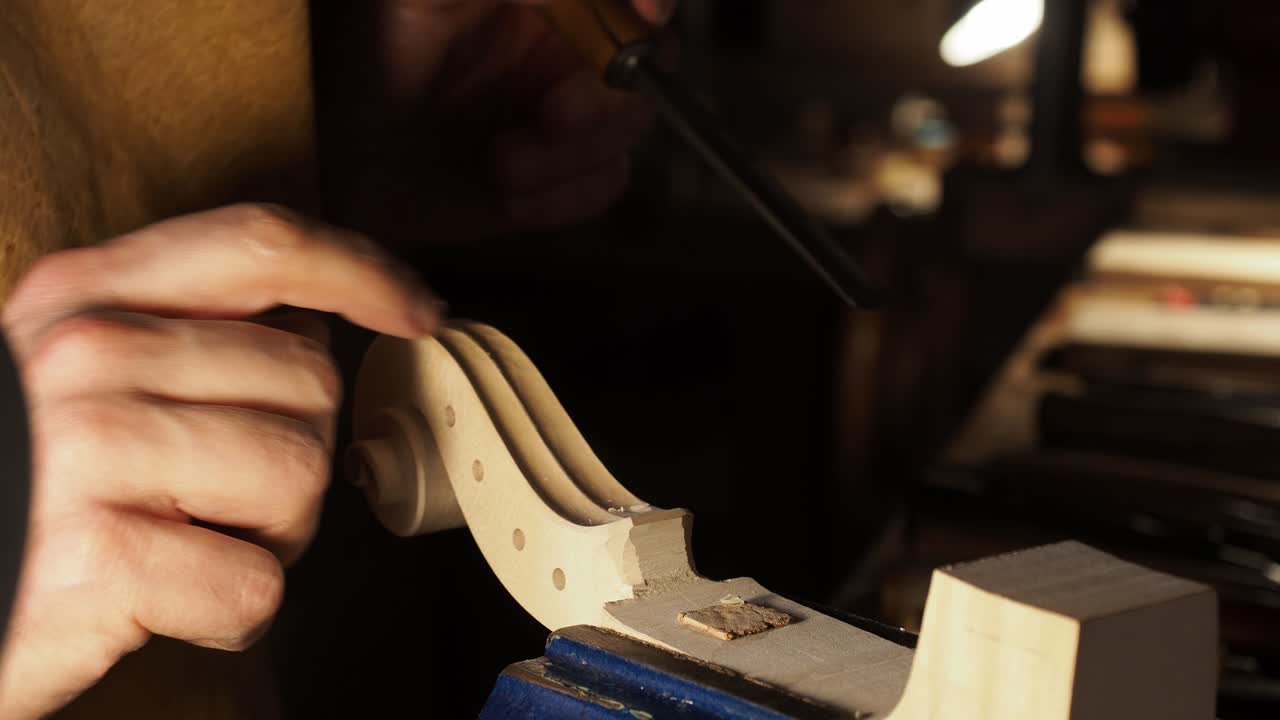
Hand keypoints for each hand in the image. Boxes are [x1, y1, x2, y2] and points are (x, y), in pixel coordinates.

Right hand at [0, 204, 443, 718]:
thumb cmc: (27, 489)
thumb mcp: (75, 373)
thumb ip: (183, 329)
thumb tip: (319, 321)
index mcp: (83, 294)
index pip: (261, 245)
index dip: (362, 271)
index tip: (418, 310)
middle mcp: (84, 355)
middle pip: (309, 379)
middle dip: (294, 452)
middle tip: (213, 494)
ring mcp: (88, 451)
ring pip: (300, 476)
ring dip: (271, 533)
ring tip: (188, 542)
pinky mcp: (102, 557)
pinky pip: (257, 584)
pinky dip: (232, 610)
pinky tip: (168, 602)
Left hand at [317, 0, 675, 243]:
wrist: (327, 154)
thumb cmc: (362, 52)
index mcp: (549, 1)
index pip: (633, 4)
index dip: (647, 6)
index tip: (644, 18)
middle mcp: (563, 55)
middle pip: (644, 75)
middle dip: (601, 106)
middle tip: (553, 114)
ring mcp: (558, 122)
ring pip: (623, 139)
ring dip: (569, 161)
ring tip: (500, 163)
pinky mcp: (548, 184)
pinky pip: (597, 192)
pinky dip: (559, 200)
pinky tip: (506, 194)